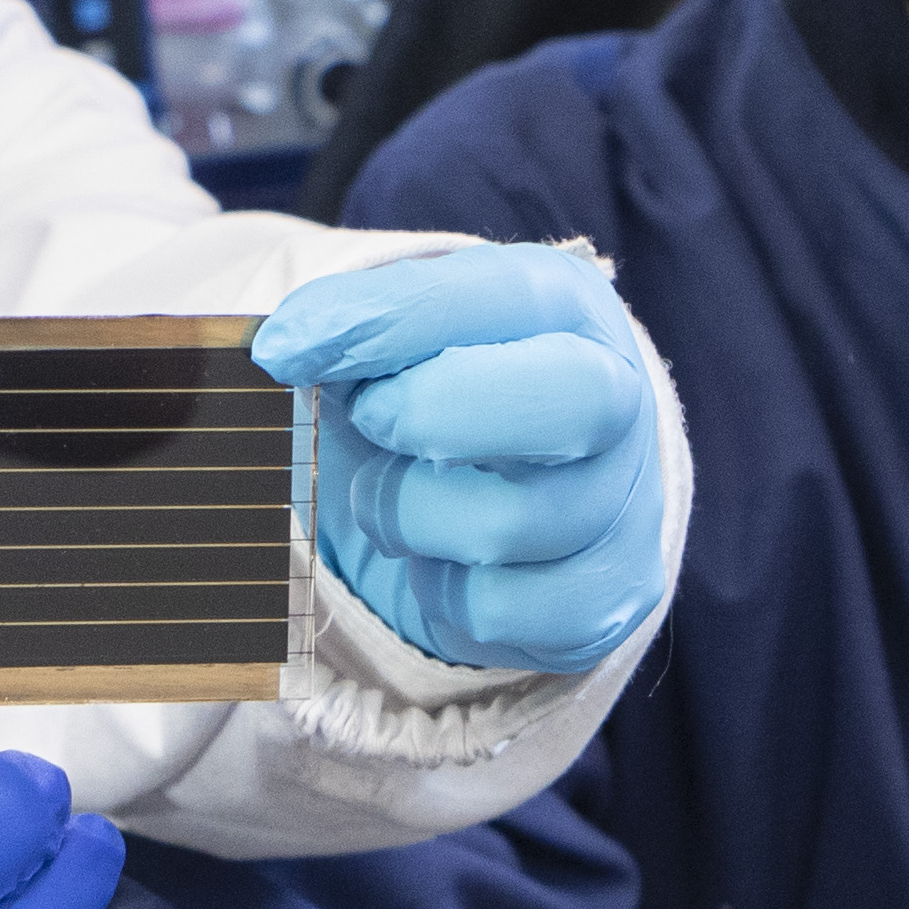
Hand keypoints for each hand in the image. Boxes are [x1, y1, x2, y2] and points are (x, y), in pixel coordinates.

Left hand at [255, 243, 667, 674]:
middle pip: (561, 404)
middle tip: (370, 421)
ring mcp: (625, 506)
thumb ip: (352, 322)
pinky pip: (499, 610)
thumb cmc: (439, 388)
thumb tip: (283, 350)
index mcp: (566, 306)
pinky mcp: (607, 597)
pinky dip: (442, 593)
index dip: (382, 321)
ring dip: (409, 516)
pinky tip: (443, 561)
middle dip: (434, 415)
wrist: (509, 482)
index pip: (495, 298)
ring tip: (395, 495)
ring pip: (502, 525)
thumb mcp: (399, 332)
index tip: (284, 349)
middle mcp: (619, 399)